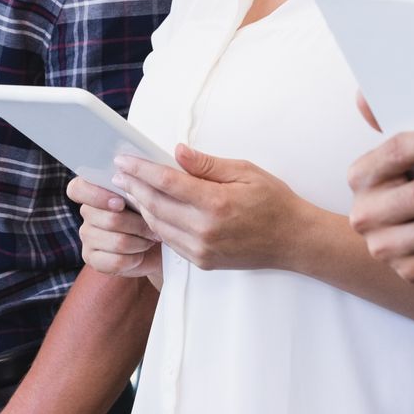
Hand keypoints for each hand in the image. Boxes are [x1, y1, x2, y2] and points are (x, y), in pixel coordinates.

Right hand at [67, 176, 160, 280]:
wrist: (160, 243)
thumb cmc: (153, 214)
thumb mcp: (147, 196)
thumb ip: (135, 189)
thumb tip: (132, 188)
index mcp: (94, 190)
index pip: (77, 189)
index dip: (96, 196)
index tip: (120, 203)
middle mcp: (87, 212)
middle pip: (110, 219)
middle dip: (139, 225)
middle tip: (153, 226)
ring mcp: (87, 237)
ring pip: (117, 242)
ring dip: (140, 242)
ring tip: (149, 239)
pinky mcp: (93, 259)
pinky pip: (116, 261)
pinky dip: (134, 259)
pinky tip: (139, 254)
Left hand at [110, 145, 305, 272]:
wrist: (293, 241)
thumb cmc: (273, 202)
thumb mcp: (245, 171)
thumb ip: (207, 164)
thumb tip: (178, 152)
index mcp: (216, 203)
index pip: (166, 182)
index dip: (141, 169)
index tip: (125, 160)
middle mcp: (205, 230)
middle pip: (155, 204)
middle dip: (133, 186)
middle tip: (120, 172)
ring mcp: (202, 249)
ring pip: (158, 225)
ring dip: (141, 206)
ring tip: (130, 188)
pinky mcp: (203, 261)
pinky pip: (170, 241)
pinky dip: (157, 224)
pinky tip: (152, 210)